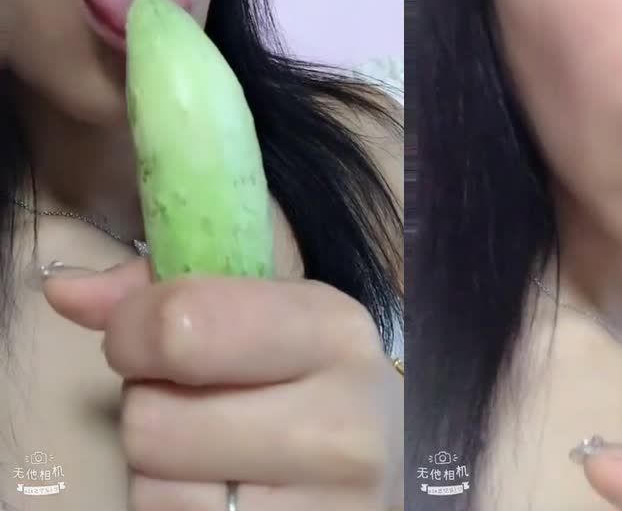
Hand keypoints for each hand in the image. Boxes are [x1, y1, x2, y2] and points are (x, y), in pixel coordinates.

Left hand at [46, 259, 402, 509]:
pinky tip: (229, 493)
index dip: (133, 333)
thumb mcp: (271, 314)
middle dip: (154, 411)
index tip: (150, 340)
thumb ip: (167, 291)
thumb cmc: (315, 379)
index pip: (180, 327)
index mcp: (334, 332)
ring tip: (219, 454)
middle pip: (151, 421)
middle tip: (200, 405)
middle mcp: (343, 421)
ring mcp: (331, 503)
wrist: (398, 458)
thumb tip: (66, 290)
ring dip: (165, 471)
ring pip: (154, 487)